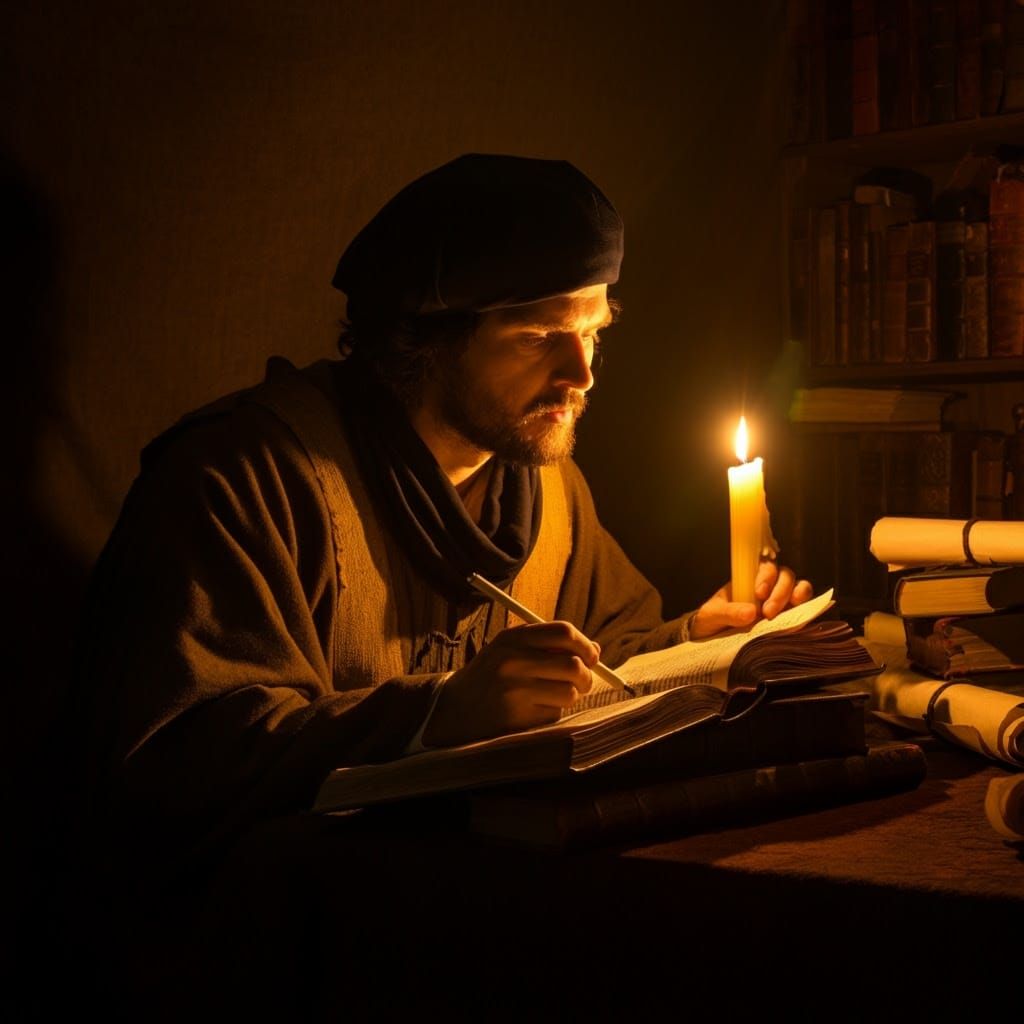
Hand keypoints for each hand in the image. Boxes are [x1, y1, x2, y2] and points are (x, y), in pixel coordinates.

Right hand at [422, 621, 599, 747]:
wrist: (453, 709)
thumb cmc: (492, 675)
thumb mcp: (511, 649)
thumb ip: (549, 645)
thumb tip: (595, 649)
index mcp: (512, 638)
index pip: (564, 632)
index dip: (584, 644)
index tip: (591, 655)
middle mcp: (513, 661)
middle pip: (573, 665)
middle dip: (587, 676)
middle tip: (582, 681)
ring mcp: (515, 691)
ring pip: (569, 693)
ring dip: (568, 696)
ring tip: (549, 696)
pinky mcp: (518, 718)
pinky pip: (555, 714)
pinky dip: (551, 713)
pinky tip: (532, 710)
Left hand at [688, 561, 813, 639]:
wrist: (710, 640)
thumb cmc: (711, 621)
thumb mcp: (711, 615)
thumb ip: (727, 612)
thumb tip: (750, 613)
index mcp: (748, 579)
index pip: (765, 567)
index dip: (767, 576)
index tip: (759, 593)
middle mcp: (768, 587)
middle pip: (785, 576)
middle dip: (779, 592)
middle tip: (768, 612)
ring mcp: (780, 602)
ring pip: (799, 588)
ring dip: (797, 597)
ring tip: (786, 612)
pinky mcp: (789, 618)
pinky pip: (804, 608)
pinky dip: (806, 609)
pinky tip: (799, 619)